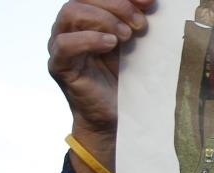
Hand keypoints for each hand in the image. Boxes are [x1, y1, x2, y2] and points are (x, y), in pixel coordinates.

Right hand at [49, 0, 152, 172]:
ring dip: (103, 19)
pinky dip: (89, 39)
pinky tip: (110, 44)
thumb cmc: (129, 81)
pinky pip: (65, 44)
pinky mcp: (60, 66)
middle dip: (116, 5)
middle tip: (140, 23)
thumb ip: (139, 24)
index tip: (151, 1)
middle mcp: (70, 27)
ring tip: (126, 36)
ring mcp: (61, 45)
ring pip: (71, 12)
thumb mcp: (137, 47)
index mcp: (89, 19)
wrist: (119, 119)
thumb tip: (153, 3)